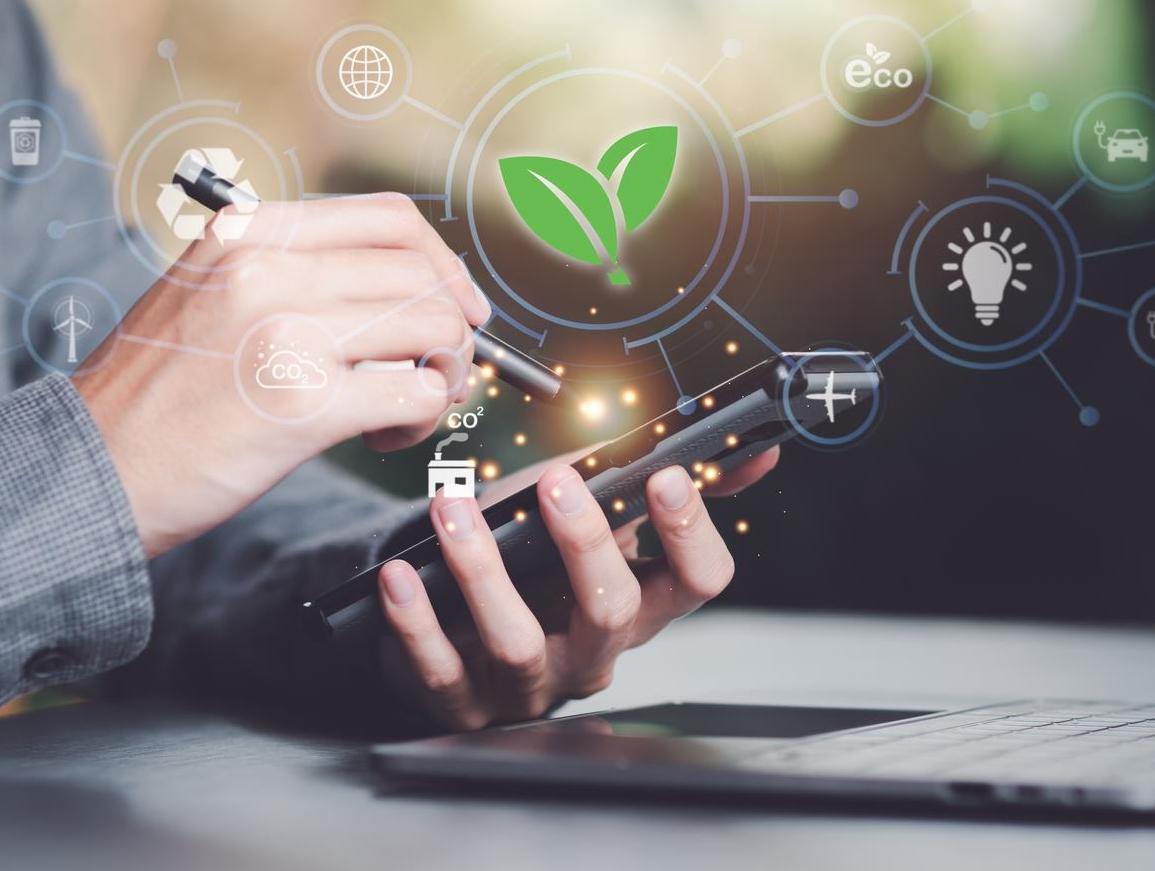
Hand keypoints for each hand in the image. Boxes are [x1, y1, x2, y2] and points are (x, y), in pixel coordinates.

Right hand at [74, 194, 488, 557]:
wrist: (90, 470)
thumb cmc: (154, 399)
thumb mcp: (204, 295)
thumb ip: (286, 274)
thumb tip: (403, 289)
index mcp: (246, 232)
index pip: (387, 219)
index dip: (442, 263)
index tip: (457, 305)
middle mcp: (267, 267)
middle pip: (421, 275)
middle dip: (450, 329)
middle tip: (435, 375)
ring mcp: (286, 331)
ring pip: (433, 327)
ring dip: (441, 376)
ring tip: (400, 411)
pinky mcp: (303, 404)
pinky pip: (417, 392)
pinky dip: (421, 418)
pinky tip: (381, 436)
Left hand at [374, 447, 778, 728]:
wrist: (448, 615)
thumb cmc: (530, 558)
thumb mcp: (597, 518)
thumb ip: (668, 486)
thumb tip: (755, 451)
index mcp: (638, 604)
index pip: (697, 583)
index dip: (689, 533)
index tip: (669, 476)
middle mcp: (591, 654)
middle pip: (611, 612)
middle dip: (587, 544)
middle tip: (558, 482)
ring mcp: (526, 686)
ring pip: (519, 643)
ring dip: (482, 570)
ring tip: (450, 508)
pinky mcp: (460, 703)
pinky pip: (439, 670)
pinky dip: (417, 621)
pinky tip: (399, 577)